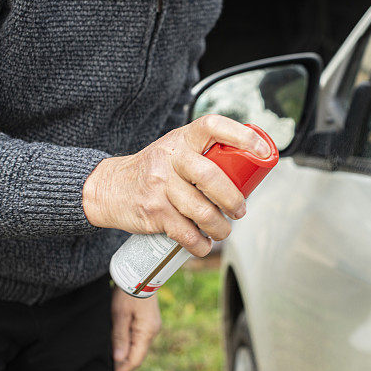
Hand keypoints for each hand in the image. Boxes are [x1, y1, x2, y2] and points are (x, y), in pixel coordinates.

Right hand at [82, 115, 270, 256]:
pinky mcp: (153, 211)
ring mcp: (160, 185)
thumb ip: (202, 156)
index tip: (262, 152)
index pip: (213, 126)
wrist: (107, 188)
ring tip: (222, 230)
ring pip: (202, 211)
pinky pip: (186, 233)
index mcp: (181, 139)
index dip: (242, 136)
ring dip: (219, 228)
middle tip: (239, 210)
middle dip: (233, 199)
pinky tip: (203, 244)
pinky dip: (200, 244)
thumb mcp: (173, 151)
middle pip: (212, 177)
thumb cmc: (152, 171)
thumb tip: (245, 176)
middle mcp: (170, 158)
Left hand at [111, 288, 161, 370]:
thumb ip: (119, 338)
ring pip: (137, 345)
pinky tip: (116, 339)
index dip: (122, 369)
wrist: (140, 272)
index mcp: (147, 332)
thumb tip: (118, 359)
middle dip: (122, 361)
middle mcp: (152, 330)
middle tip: (105, 365)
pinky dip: (127, 340)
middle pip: (137, 354)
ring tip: (108, 353)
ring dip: (124, 350)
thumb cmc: (129, 292)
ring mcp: (151, 325)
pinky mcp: (148, 319)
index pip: (135, 360)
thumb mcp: (120, 315)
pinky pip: (138, 335)